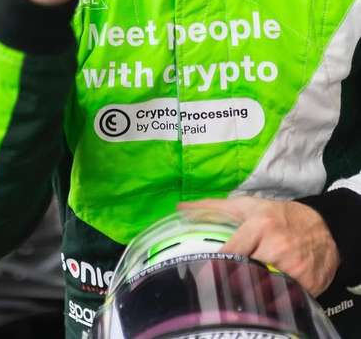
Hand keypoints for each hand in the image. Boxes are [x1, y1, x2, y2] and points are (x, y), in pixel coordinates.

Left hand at [179, 196, 339, 295]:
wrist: (323, 229)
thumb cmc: (278, 216)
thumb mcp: (247, 206)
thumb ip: (213, 207)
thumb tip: (181, 206)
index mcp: (260, 226)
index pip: (232, 250)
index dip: (216, 264)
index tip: (203, 273)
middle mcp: (277, 247)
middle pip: (246, 272)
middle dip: (232, 279)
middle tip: (219, 286)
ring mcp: (294, 268)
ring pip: (264, 288)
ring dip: (251, 290)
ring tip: (241, 289)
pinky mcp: (308, 285)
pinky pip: (283, 298)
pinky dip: (273, 298)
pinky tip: (265, 294)